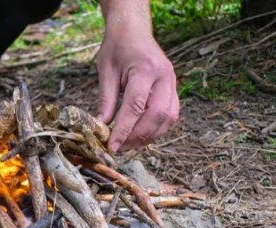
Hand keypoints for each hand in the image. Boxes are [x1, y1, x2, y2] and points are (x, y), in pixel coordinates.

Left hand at [96, 4, 178, 151]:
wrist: (133, 30)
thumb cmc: (117, 47)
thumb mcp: (105, 71)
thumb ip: (105, 100)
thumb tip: (101, 128)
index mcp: (145, 69)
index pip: (135, 106)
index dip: (124, 130)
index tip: (112, 146)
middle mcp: (164, 76)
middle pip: (157, 116)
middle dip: (138, 137)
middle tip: (120, 148)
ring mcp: (172, 82)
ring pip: (168, 118)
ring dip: (149, 136)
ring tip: (129, 144)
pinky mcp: (174, 88)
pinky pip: (171, 114)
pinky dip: (157, 129)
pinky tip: (141, 135)